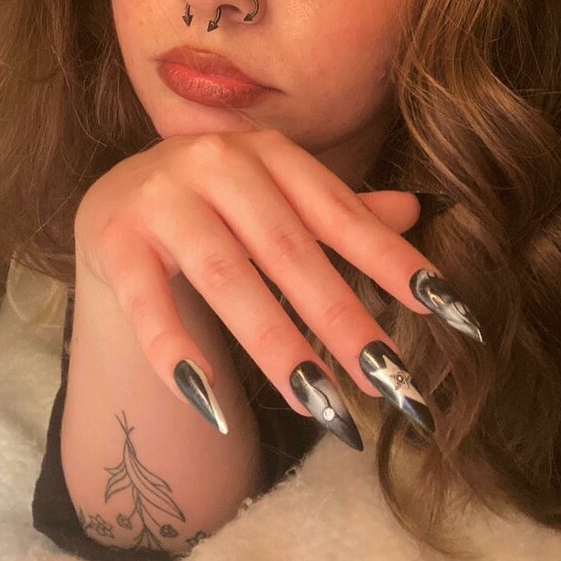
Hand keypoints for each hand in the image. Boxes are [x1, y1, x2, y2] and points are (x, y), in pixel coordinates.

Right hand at [73, 127, 471, 448]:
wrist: (116, 197)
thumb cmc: (215, 205)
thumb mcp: (277, 199)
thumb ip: (338, 210)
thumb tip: (416, 210)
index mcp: (268, 153)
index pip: (339, 214)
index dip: (393, 261)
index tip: (447, 312)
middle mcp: (217, 162)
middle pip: (289, 250)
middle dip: (344, 320)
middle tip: (390, 383)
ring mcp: (161, 198)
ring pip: (227, 278)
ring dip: (278, 345)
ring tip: (323, 406)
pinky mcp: (113, 240)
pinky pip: (148, 304)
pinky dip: (177, 352)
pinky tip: (214, 403)